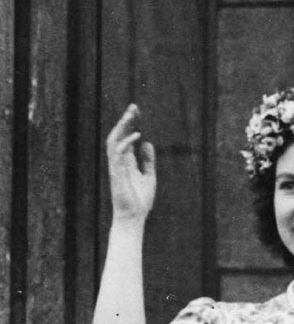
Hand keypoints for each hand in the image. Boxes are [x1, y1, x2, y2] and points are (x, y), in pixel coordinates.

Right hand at [105, 104, 155, 221]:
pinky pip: (118, 154)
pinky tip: (138, 136)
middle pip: (119, 135)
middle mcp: (119, 161)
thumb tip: (147, 142)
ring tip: (132, 115)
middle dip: (125, 120)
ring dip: (122, 127)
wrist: (134, 216)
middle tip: (134, 106)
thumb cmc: (140, 200)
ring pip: (114, 141)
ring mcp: (116, 166)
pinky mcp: (117, 173)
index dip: (131, 124)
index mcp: (126, 162)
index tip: (138, 112)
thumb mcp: (149, 176)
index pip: (126, 138)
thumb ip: (148, 160)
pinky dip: (126, 143)